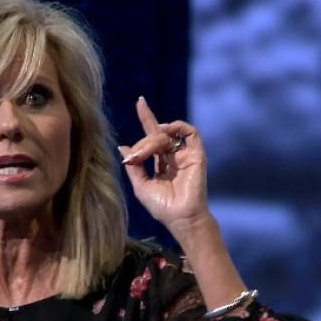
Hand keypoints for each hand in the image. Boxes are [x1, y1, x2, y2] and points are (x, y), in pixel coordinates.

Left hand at [118, 97, 210, 231]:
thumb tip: (123, 147)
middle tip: (136, 157)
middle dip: (143, 143)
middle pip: (156, 134)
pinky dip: (176, 127)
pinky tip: (165, 132)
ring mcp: (185, 154)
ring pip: (168, 133)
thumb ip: (134, 166)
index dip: (147, 117)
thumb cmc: (162, 207)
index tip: (140, 101)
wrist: (180, 218)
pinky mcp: (196, 154)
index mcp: (161, 162)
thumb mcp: (141, 185)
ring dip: (154, 137)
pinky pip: (190, 132)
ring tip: (147, 151)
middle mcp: (174, 155)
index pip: (153, 135)